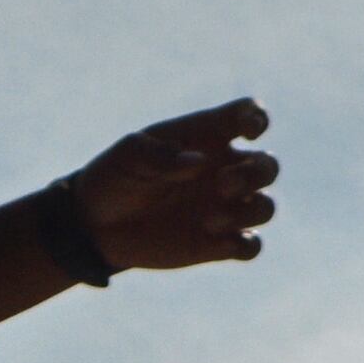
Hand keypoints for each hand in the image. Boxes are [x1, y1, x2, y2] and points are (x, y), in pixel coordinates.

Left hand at [68, 99, 278, 273]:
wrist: (96, 225)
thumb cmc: (115, 176)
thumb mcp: (129, 155)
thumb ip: (160, 154)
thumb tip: (199, 162)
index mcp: (206, 137)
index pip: (247, 116)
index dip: (257, 119)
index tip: (249, 131)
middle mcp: (223, 170)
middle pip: (267, 165)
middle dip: (256, 174)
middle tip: (222, 185)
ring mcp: (223, 208)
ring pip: (265, 207)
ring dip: (250, 210)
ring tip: (211, 221)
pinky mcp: (217, 244)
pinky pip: (251, 246)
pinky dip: (246, 245)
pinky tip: (220, 242)